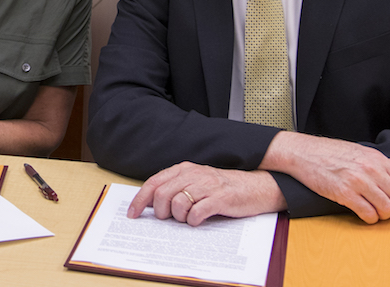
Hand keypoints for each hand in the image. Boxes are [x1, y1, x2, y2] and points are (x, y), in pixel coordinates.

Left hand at [127, 162, 285, 225]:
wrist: (257, 187)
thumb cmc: (223, 187)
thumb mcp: (197, 181)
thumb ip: (176, 187)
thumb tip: (151, 203)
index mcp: (185, 169)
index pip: (154, 182)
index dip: (140, 199)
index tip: (133, 213)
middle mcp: (194, 175)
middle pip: (163, 194)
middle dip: (161, 211)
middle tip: (168, 218)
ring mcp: (207, 186)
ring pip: (178, 204)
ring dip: (179, 217)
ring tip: (188, 217)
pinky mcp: (220, 199)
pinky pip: (197, 213)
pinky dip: (193, 221)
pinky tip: (199, 220)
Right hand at [262, 132, 389, 223]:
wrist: (302, 153)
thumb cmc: (329, 152)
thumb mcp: (362, 151)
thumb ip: (387, 162)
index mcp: (377, 158)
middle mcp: (370, 169)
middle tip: (389, 212)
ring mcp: (357, 181)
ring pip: (386, 208)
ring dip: (383, 216)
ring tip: (376, 214)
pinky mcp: (344, 193)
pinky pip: (367, 213)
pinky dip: (370, 219)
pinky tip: (364, 216)